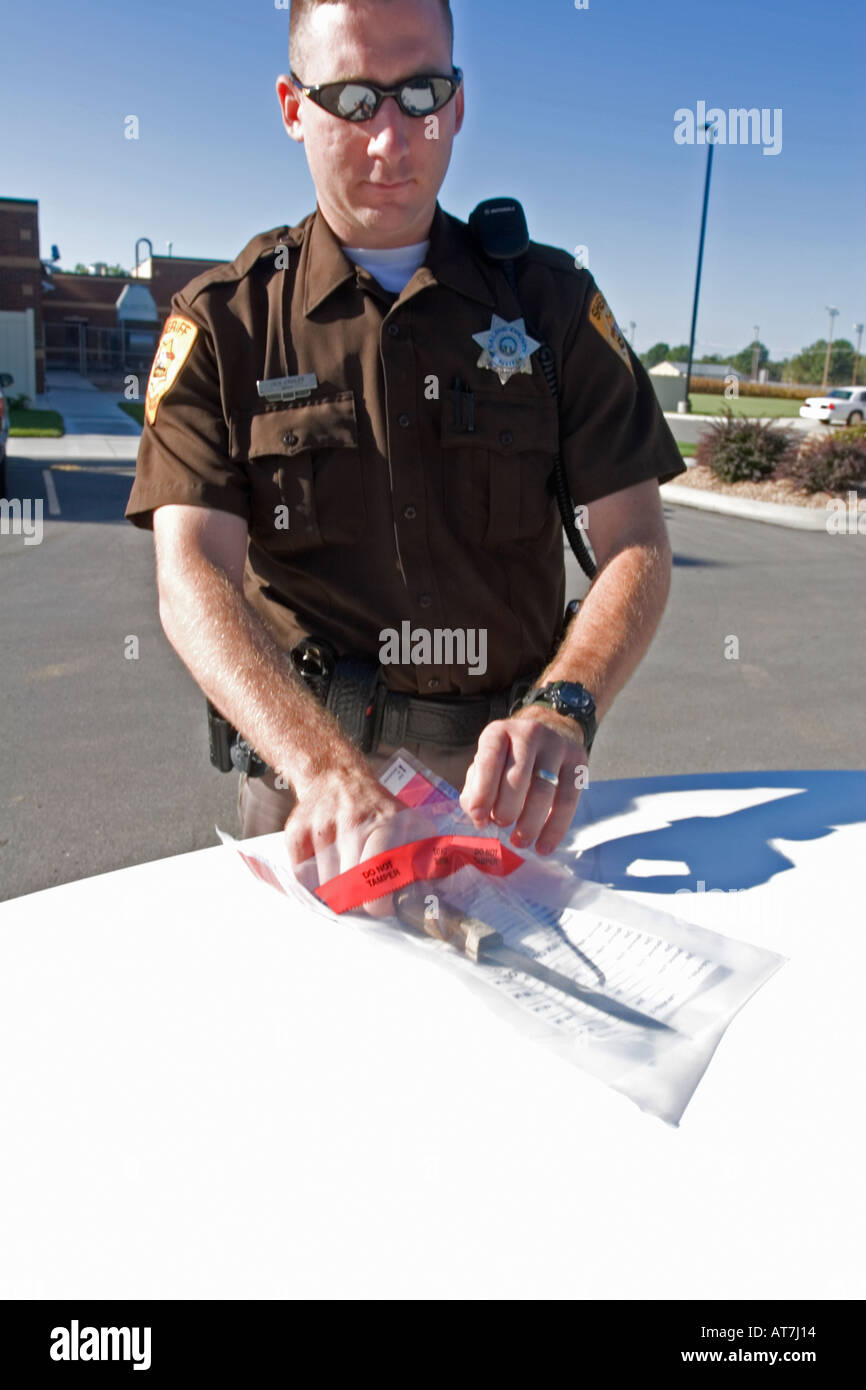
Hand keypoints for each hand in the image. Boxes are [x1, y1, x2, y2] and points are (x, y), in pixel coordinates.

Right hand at [283, 763, 431, 918]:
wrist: (336, 776)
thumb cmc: (377, 809)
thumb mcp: (411, 824)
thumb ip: (427, 859)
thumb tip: (437, 897)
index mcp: (386, 822)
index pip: (378, 872)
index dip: (379, 900)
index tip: (382, 907)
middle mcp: (352, 822)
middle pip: (350, 885)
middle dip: (358, 900)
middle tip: (364, 899)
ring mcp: (322, 827)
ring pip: (325, 885)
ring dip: (335, 892)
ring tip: (346, 878)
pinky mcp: (296, 833)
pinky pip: (303, 878)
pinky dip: (313, 883)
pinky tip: (326, 869)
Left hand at [458, 706, 588, 855]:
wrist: (551, 732)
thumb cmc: (509, 759)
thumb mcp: (487, 765)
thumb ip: (476, 789)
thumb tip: (479, 817)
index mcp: (498, 732)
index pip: (489, 761)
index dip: (482, 793)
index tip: (478, 819)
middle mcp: (529, 733)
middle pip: (518, 778)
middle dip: (506, 809)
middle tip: (501, 825)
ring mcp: (557, 745)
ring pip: (543, 792)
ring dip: (529, 824)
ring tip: (519, 841)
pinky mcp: (578, 762)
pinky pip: (568, 801)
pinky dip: (554, 829)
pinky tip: (543, 847)